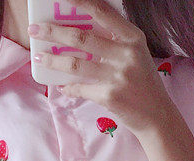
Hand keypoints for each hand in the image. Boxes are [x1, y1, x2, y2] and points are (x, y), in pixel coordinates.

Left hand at [27, 0, 177, 135]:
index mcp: (133, 38)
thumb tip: (78, 32)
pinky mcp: (109, 96)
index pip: (103, 12)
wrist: (157, 117)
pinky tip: (61, 85)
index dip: (80, 1)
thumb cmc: (143, 83)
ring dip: (52, 60)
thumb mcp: (135, 55)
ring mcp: (118, 76)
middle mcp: (126, 54)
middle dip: (53, 32)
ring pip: (75, 63)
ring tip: (38, 57)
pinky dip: (68, 87)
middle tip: (35, 29)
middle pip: (81, 37)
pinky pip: (80, 88)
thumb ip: (114, 41)